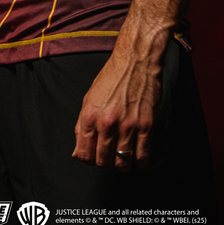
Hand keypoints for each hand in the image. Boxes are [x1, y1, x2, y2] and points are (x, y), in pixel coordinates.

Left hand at [72, 46, 162, 170]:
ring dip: (123, 164)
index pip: (85, 154)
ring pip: (122, 163)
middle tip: (111, 155)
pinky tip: (138, 155)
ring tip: (125, 156)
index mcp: (90, 116)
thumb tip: (78, 152)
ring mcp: (127, 125)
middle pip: (103, 162)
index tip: (95, 157)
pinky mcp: (146, 125)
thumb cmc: (113, 76)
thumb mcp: (89, 98)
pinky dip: (140, 161)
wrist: (136, 60)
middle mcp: (107, 123)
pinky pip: (143, 156)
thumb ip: (81, 126)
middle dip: (106, 163)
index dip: (89, 160)